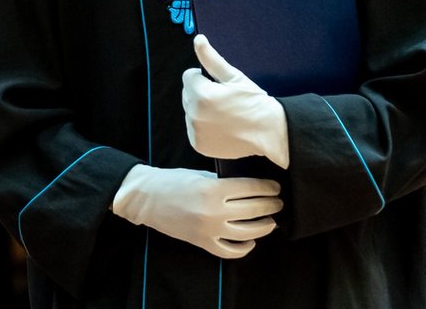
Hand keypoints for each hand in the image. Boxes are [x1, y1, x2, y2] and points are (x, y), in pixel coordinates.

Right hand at [111, 164, 280, 258]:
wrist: (147, 198)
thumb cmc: (172, 180)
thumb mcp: (201, 174)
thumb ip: (223, 182)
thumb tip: (248, 186)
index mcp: (213, 190)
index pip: (250, 189)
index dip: (267, 188)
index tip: (275, 187)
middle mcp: (214, 212)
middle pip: (253, 210)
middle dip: (270, 205)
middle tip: (278, 203)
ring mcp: (208, 230)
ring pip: (246, 233)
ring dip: (263, 226)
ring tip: (270, 221)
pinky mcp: (202, 243)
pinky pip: (229, 251)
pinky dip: (244, 248)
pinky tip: (251, 240)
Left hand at [182, 34, 289, 167]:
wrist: (268, 131)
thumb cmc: (253, 101)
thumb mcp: (234, 76)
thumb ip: (212, 58)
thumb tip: (198, 39)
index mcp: (201, 94)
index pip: (189, 76)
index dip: (204, 78)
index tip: (220, 86)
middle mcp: (194, 114)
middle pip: (187, 94)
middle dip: (200, 93)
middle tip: (223, 99)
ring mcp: (196, 132)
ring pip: (189, 111)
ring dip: (200, 109)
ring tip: (223, 113)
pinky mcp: (199, 145)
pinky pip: (193, 129)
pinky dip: (203, 126)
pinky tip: (220, 126)